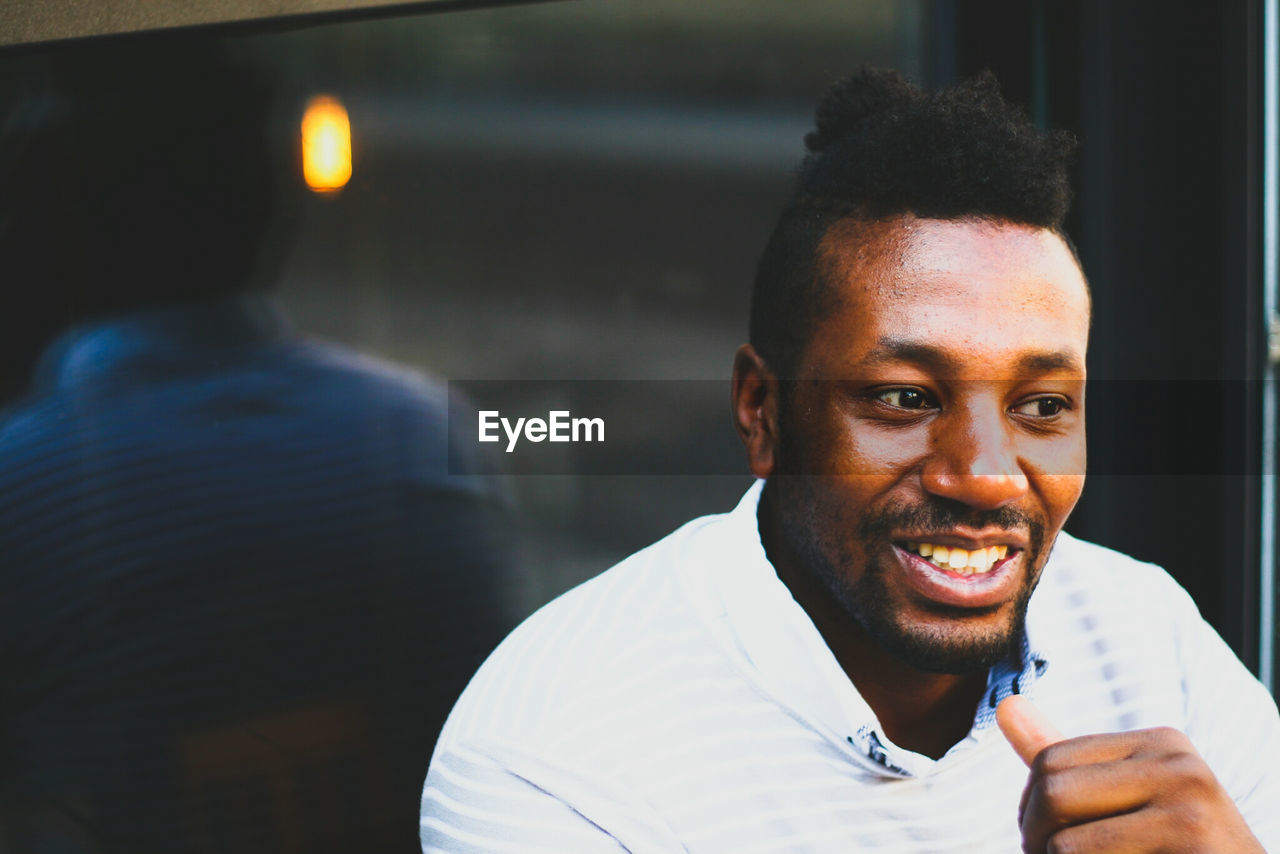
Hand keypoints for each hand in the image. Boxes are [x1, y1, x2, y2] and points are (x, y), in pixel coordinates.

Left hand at [996, 696, 1265, 853]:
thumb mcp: (1127, 801)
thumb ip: (1069, 763)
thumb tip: (1006, 705)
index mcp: (1161, 744)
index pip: (1050, 762)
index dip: (1032, 810)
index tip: (1047, 840)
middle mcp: (1180, 765)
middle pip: (1052, 794)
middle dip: (1037, 841)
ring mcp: (1191, 809)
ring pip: (1064, 844)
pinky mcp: (1195, 850)